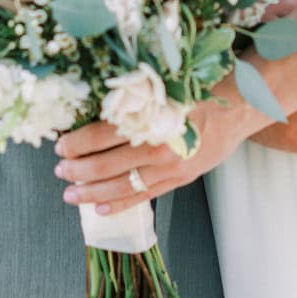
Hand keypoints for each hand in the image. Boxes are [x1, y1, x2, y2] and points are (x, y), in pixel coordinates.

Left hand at [55, 89, 262, 213]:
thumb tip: (94, 114)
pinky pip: (145, 196)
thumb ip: (133, 103)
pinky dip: (121, 204)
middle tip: (59, 172)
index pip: (103, 134)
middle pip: (107, 163)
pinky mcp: (180, 179)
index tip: (60, 146)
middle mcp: (158, 146)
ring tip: (70, 195)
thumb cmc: (198, 92)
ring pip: (122, 184)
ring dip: (92, 192)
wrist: (237, 108)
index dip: (78, 143)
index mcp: (150, 118)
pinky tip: (100, 209)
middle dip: (79, 170)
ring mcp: (170, 167)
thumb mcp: (163, 88)